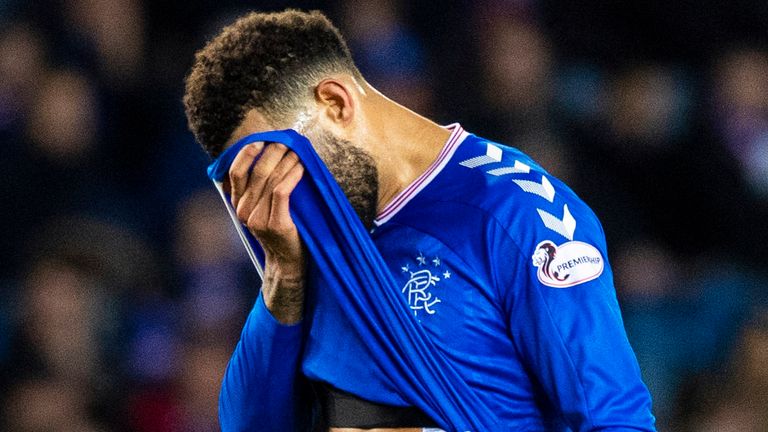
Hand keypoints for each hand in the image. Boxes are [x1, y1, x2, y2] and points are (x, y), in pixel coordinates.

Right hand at [229, 142, 305, 323]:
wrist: (288, 263)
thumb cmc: (281, 231)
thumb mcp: (263, 210)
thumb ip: (260, 189)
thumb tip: (269, 156)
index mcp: (237, 205)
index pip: (236, 172)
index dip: (247, 153)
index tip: (261, 139)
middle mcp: (244, 211)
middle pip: (256, 172)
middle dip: (273, 152)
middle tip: (288, 142)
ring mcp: (258, 219)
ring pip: (271, 179)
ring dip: (287, 161)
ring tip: (298, 152)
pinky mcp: (275, 224)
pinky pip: (282, 192)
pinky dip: (292, 176)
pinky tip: (301, 168)